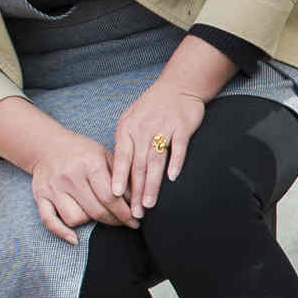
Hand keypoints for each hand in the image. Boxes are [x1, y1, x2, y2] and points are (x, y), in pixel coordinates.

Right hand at [29, 132, 136, 244]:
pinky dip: (62, 232)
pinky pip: (49, 221)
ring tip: (98, 215)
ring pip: (75, 219)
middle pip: (95, 211)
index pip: (111, 197)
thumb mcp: (105, 156)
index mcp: (90, 164)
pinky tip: (75, 238)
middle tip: (125, 223)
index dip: (125, 213)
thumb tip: (137, 203)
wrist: (47, 145)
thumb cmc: (82, 152)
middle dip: (114, 221)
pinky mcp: (40, 196)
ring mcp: (53, 188)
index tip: (135, 220)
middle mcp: (70, 176)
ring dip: (90, 222)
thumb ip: (121, 177)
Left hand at [111, 79, 206, 210]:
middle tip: (135, 212)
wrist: (178, 86)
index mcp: (127, 128)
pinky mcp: (182, 126)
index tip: (115, 196)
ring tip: (150, 204)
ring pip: (155, 160)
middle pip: (138, 164)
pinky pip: (178, 147)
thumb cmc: (152, 106)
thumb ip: (126, 143)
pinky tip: (173, 178)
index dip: (118, 177)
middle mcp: (143, 129)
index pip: (121, 157)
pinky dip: (176, 162)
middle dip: (136, 191)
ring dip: (152, 184)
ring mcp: (163, 127)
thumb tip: (120, 172)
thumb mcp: (131, 120)